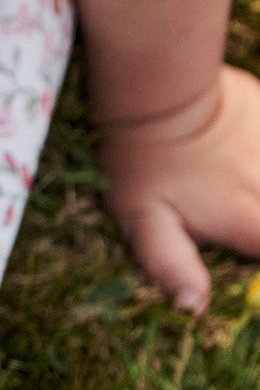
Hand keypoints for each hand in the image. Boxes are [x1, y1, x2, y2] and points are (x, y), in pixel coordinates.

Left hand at [99, 64, 259, 313]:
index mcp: (250, 222)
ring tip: (243, 188)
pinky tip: (251, 160)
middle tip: (242, 219)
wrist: (151, 82)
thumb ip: (169, 263)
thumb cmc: (143, 156)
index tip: (249, 245)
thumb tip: (194, 308)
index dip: (258, 249)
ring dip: (257, 182)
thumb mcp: (141, 215)